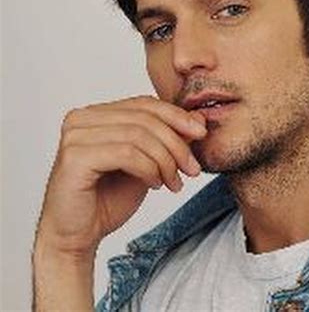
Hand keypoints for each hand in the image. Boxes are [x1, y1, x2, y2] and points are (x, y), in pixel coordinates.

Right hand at [34, 95, 206, 255]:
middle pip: (144, 118)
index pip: (145, 104)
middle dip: (176, 143)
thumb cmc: (108, 198)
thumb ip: (169, 139)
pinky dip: (148, 169)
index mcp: (97, 114)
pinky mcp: (75, 157)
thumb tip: (199, 119)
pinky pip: (126, 153)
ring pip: (138, 135)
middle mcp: (82, 118)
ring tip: (174, 182)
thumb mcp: (149, 163)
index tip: (201, 134)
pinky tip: (155, 185)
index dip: (177, 116)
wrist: (79, 236)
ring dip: (165, 160)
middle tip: (192, 168)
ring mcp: (76, 136)